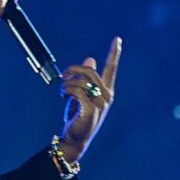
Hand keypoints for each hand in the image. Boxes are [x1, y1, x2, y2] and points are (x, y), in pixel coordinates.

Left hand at [60, 36, 122, 162]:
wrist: (75, 140)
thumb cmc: (78, 117)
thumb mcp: (82, 95)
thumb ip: (86, 79)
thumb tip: (90, 59)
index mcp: (107, 91)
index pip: (111, 69)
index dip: (114, 53)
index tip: (117, 39)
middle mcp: (107, 96)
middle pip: (90, 71)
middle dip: (73, 70)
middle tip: (62, 78)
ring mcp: (100, 104)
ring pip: (81, 81)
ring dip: (66, 83)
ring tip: (61, 92)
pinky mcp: (91, 109)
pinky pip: (77, 91)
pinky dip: (66, 91)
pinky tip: (63, 97)